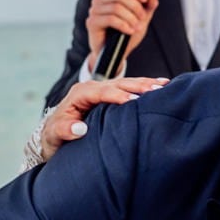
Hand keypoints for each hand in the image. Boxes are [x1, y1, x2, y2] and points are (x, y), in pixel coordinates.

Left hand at [41, 76, 168, 159]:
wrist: (56, 135)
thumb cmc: (56, 136)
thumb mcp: (55, 135)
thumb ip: (64, 130)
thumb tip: (79, 128)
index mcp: (80, 94)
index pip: (102, 92)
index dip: (118, 95)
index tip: (134, 101)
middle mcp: (92, 88)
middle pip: (118, 83)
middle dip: (138, 86)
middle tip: (157, 88)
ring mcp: (102, 89)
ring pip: (126, 83)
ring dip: (145, 84)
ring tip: (165, 84)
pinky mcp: (110, 94)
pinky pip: (129, 88)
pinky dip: (144, 86)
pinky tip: (161, 85)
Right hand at [85, 0, 159, 74]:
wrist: (117, 53)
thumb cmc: (127, 34)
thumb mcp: (141, 19)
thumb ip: (148, 6)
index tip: (145, 0)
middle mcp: (100, 0)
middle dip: (136, 7)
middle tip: (142, 19)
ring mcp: (94, 10)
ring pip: (116, 8)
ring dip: (131, 18)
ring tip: (136, 27)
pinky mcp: (91, 22)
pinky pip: (110, 19)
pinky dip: (123, 25)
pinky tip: (129, 31)